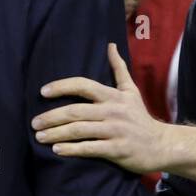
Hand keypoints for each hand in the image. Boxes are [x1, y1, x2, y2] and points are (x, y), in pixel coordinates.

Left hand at [34, 44, 172, 173]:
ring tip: (39, 137)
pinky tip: (57, 150)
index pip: (83, 86)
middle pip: (75, 111)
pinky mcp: (117, 150)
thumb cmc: (140, 118)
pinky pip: (90, 148)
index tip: (43, 92)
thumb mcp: (131, 91)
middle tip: (34, 123)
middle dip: (51, 117)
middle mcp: (113, 111)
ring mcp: (115, 131)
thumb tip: (111, 46)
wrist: (161, 145)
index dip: (61, 87)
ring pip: (79, 130)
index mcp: (113, 96)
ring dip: (56, 134)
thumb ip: (119, 69)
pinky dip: (72, 149)